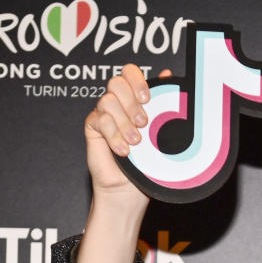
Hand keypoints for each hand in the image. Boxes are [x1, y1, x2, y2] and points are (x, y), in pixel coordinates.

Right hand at [84, 64, 170, 206]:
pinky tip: (123, 151)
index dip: (136, 80)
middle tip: (143, 123)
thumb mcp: (162, 132)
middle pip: (116, 82)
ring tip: (136, 142)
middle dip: (131, 102)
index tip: (148, 98)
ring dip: (124, 123)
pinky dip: (113, 135)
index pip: (129, 73)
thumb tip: (168, 74)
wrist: (131, 190)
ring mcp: (104, 115)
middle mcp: (118, 104)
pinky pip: (99, 120)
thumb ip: (163, 102)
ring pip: (108, 101)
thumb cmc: (149, 163)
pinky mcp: (93, 128)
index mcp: (136, 100)